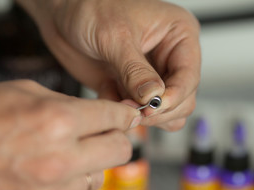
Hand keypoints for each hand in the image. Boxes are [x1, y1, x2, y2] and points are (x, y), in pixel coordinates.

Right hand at [0, 80, 140, 189]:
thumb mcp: (26, 92)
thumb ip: (72, 104)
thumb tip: (107, 114)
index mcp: (57, 121)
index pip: (116, 117)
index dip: (125, 114)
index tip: (128, 116)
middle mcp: (58, 159)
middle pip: (119, 151)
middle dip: (114, 138)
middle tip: (100, 135)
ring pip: (99, 180)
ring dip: (89, 168)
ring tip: (65, 159)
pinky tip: (62, 185)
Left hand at [18, 0, 200, 130]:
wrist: (63, 17)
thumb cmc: (91, 9)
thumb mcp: (115, 37)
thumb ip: (135, 70)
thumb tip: (153, 97)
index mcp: (178, 36)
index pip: (189, 76)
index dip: (175, 96)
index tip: (153, 107)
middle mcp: (169, 58)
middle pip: (183, 99)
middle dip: (158, 109)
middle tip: (134, 109)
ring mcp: (152, 76)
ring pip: (164, 111)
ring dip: (143, 115)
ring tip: (120, 102)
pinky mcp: (133, 89)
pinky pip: (139, 113)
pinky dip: (124, 113)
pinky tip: (109, 94)